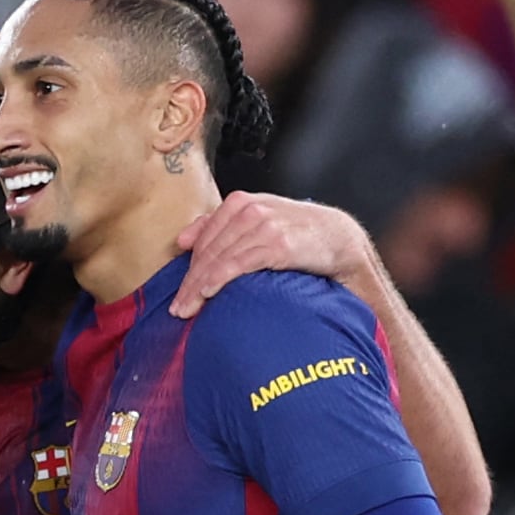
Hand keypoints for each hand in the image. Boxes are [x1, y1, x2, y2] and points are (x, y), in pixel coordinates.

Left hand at [170, 192, 377, 319]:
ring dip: (199, 287)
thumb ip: (219, 226)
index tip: (176, 295)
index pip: (203, 239)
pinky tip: (208, 293)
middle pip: (208, 251)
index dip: (187, 268)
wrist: (338, 237)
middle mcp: (249, 211)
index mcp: (239, 204)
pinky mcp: (277, 243)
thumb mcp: (257, 221)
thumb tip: (183, 240)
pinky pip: (239, 263)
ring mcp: (263, 226)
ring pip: (219, 258)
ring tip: (187, 311)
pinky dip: (220, 278)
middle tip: (177, 310)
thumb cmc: (295, 232)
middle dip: (189, 283)